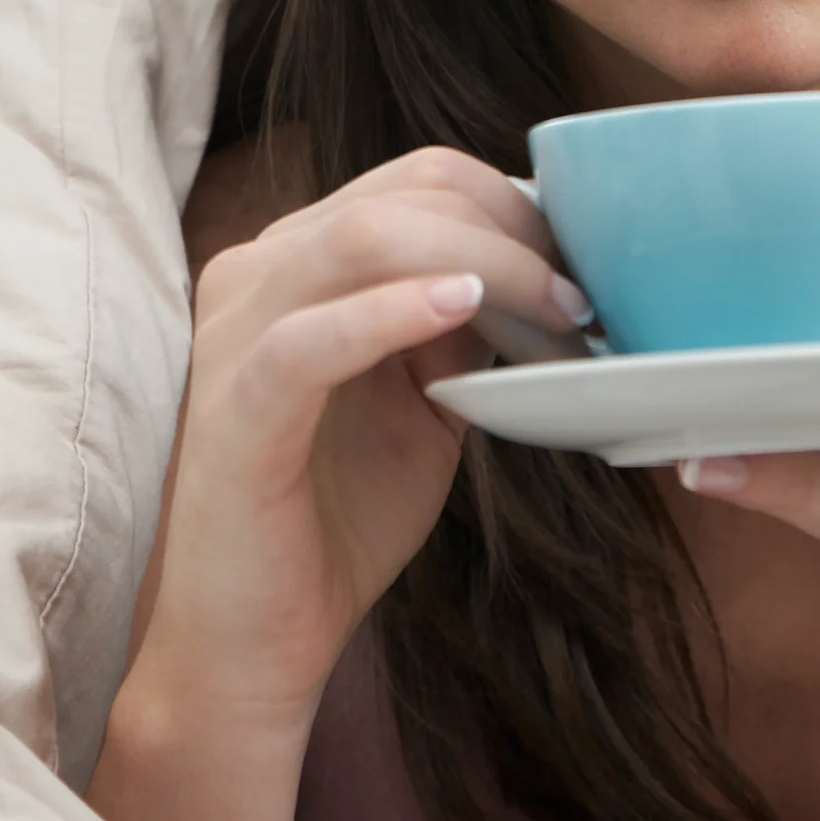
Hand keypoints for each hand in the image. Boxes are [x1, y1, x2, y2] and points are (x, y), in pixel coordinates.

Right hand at [91, 146, 587, 820]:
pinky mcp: (233, 405)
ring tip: (552, 312)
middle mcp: (255, 271)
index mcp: (298, 259)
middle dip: (513, 232)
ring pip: (361, 237)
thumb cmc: (336, 517)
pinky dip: (393, 311)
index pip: (416, 180)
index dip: (515, 208)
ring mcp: (234, 331)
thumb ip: (460, 329)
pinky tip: (461, 309)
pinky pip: (310, 335)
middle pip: (401, 193)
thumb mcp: (422, 403)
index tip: (586, 270)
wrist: (253, 640)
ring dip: (482, 262)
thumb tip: (537, 276)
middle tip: (585, 299)